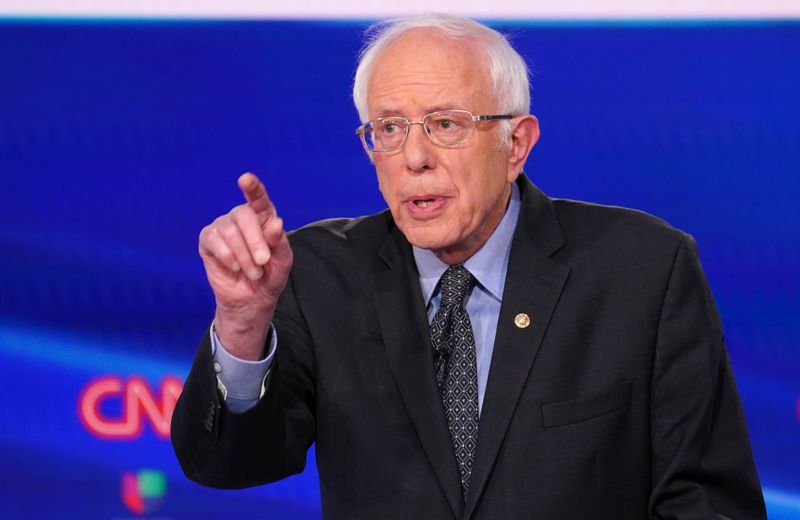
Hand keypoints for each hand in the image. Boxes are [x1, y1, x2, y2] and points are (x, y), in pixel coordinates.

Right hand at [198, 173, 292, 359]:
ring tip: (252, 272)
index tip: (245, 179)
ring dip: (244, 256)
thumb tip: (275, 222)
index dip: (253, 188)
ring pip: (230, 231)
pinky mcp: (208, 240)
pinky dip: (227, 256)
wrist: (252, 300)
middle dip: (255, 240)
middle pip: (244, 215)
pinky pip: (213, 240)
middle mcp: (241, 218)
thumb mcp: (283, 261)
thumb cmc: (270, 276)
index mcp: (263, 218)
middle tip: (263, 261)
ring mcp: (223, 227)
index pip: (258, 199)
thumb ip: (280, 242)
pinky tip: (234, 267)